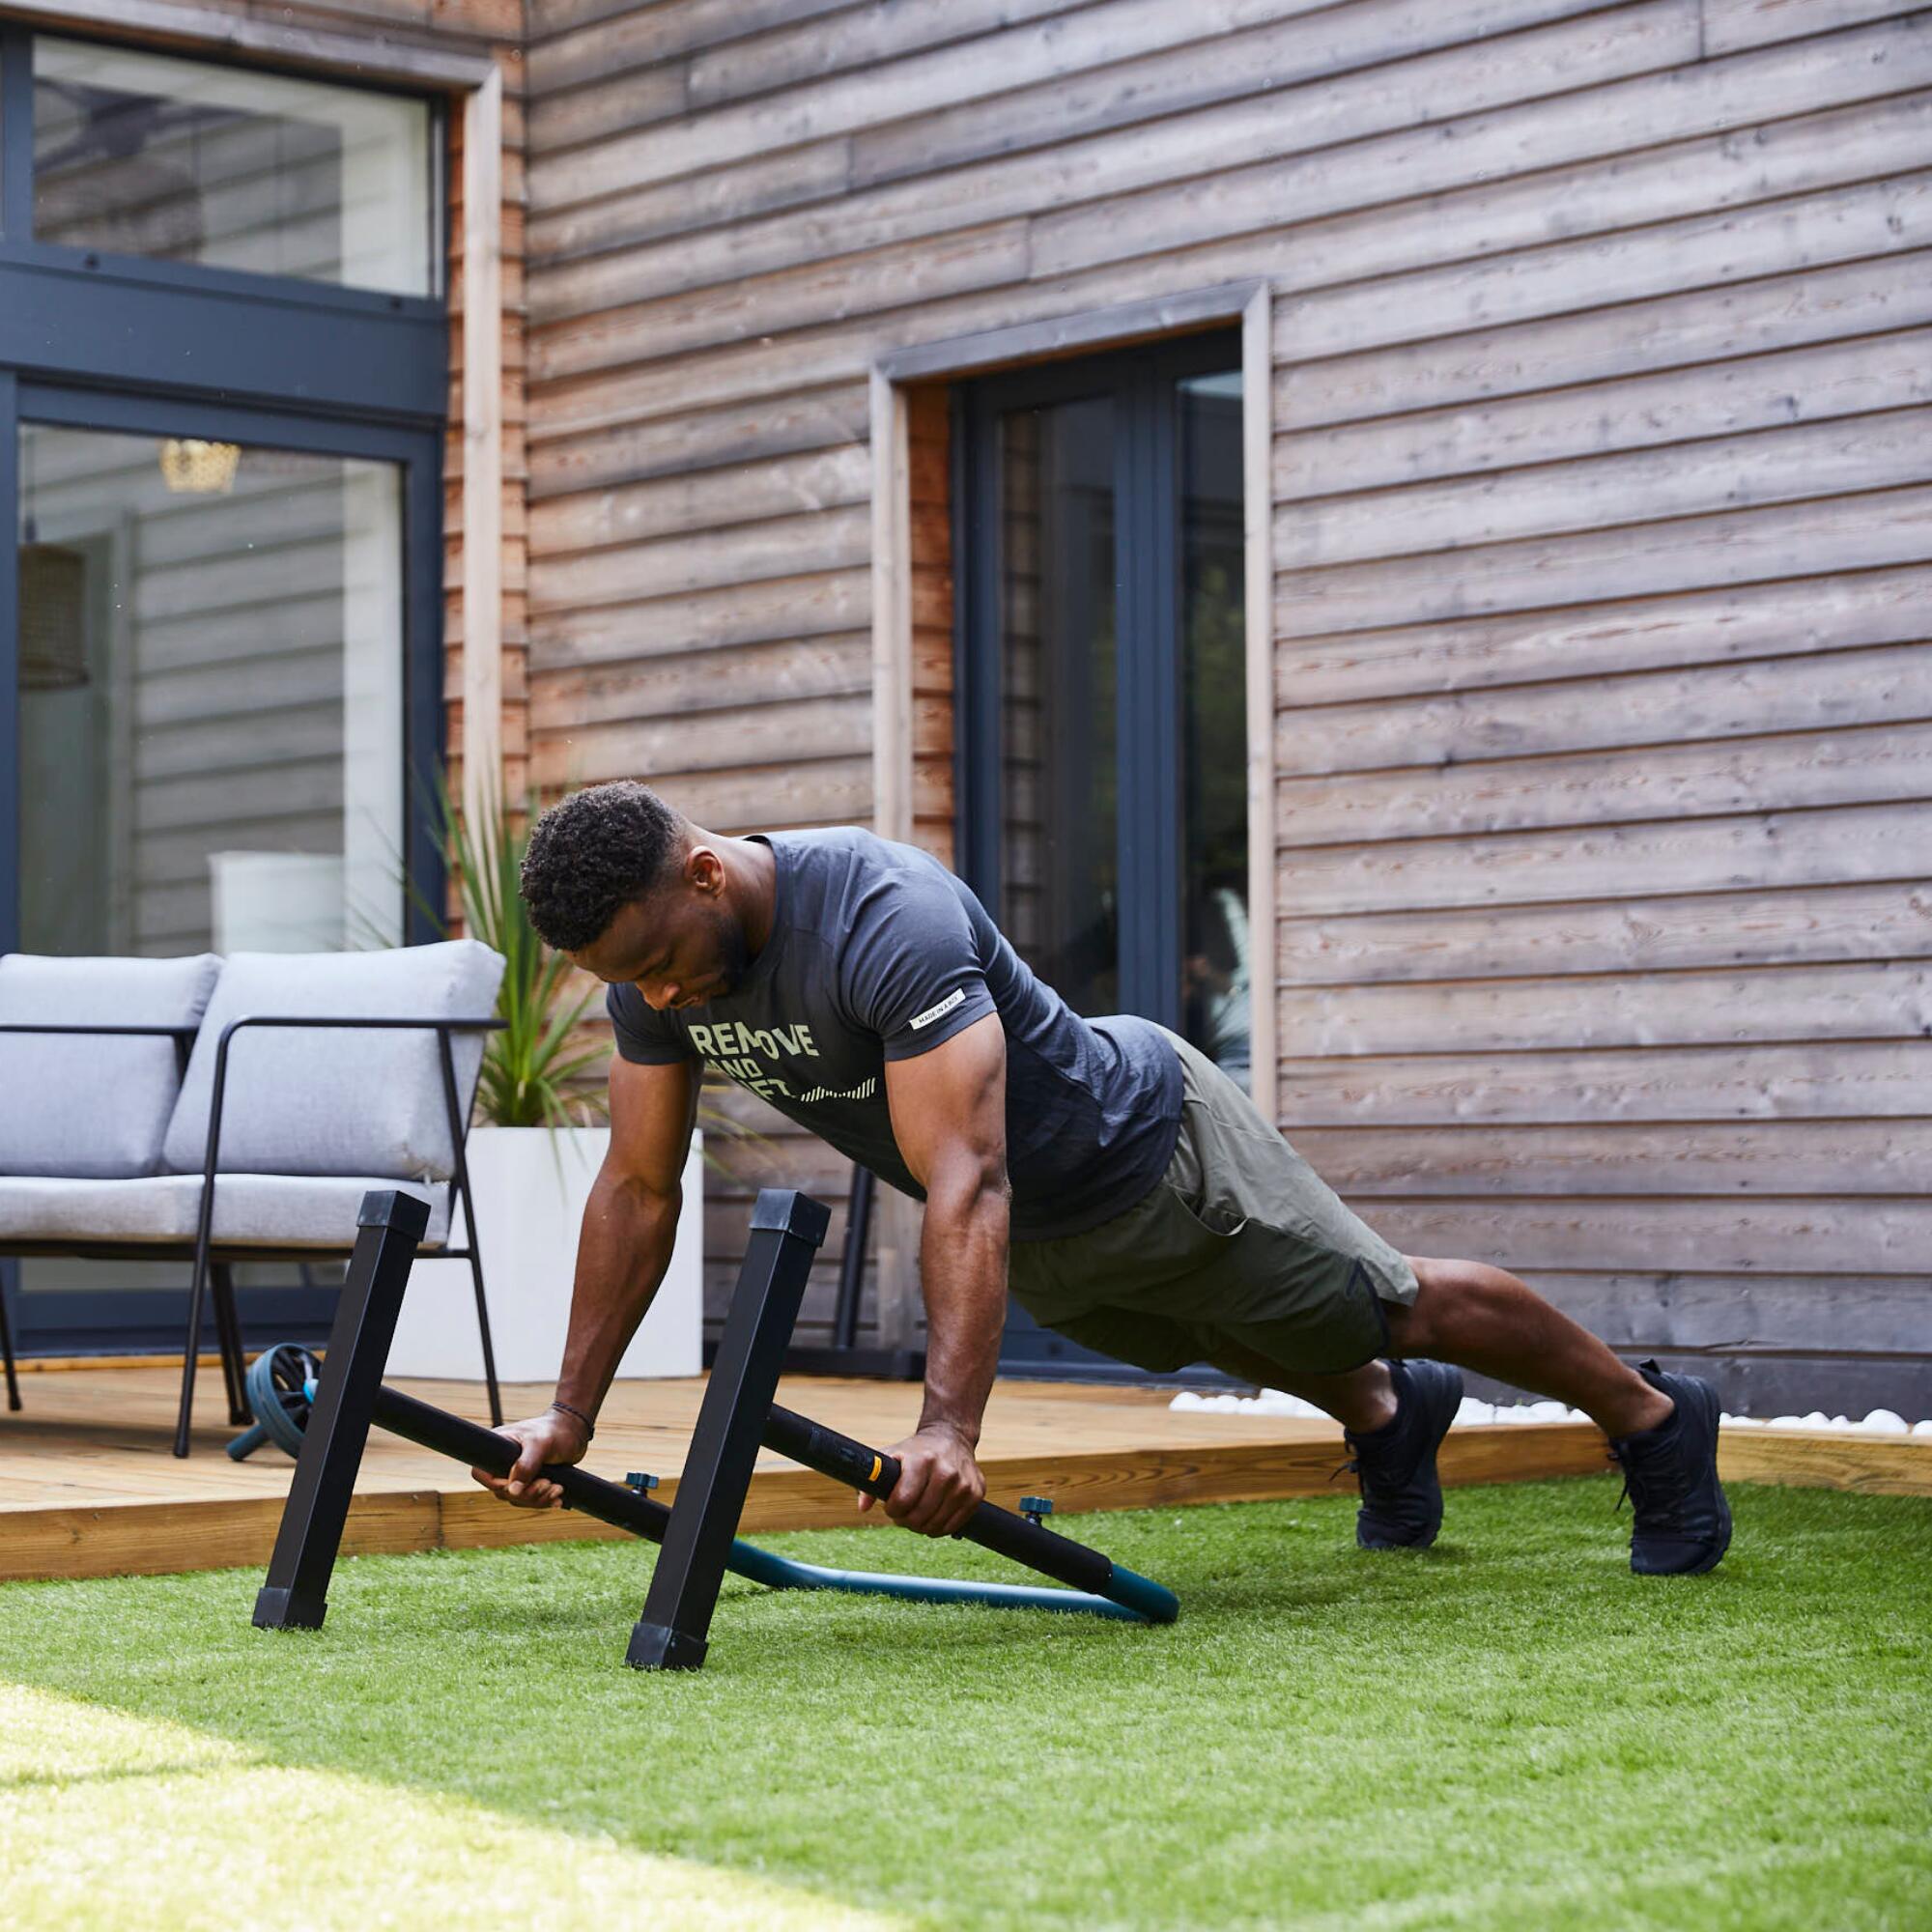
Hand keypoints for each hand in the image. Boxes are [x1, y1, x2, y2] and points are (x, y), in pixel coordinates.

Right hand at [470, 1407, 588, 1508]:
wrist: (575, 1431)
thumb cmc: (555, 1430)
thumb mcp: (540, 1444)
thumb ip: (526, 1465)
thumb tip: (512, 1490)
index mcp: (498, 1448)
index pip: (482, 1473)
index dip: (496, 1484)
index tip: (518, 1485)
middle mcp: (504, 1462)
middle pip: (502, 1491)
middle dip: (526, 1493)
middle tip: (547, 1484)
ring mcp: (517, 1473)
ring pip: (517, 1498)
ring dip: (537, 1498)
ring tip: (557, 1488)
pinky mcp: (530, 1481)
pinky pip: (530, 1499)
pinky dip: (543, 1500)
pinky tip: (558, 1498)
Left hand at [858, 1422, 984, 1537]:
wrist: (951, 1437)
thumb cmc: (915, 1451)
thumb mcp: (890, 1456)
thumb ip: (871, 1481)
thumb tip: (863, 1507)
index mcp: (922, 1460)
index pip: (903, 1502)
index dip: (892, 1510)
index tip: (892, 1505)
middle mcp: (946, 1471)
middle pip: (918, 1517)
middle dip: (905, 1520)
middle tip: (904, 1513)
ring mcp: (964, 1484)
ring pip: (935, 1525)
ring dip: (922, 1526)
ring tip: (918, 1513)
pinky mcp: (976, 1494)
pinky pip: (953, 1526)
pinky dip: (939, 1527)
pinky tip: (934, 1515)